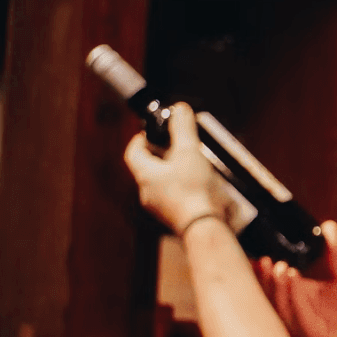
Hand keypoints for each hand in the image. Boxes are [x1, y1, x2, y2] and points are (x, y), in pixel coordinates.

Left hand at [122, 103, 230, 234]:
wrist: (204, 226)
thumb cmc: (192, 190)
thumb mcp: (189, 152)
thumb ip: (183, 129)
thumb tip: (179, 109)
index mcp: (145, 174)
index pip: (133, 152)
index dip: (140, 139)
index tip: (151, 132)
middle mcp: (147, 192)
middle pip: (148, 168)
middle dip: (162, 155)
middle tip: (178, 147)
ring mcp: (160, 208)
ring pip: (162, 184)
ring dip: (174, 174)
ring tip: (194, 166)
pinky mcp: (175, 218)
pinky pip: (175, 199)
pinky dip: (185, 190)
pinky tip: (202, 188)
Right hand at [253, 219, 336, 336]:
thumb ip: (336, 252)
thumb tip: (328, 225)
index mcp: (303, 295)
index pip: (276, 283)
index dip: (263, 272)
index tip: (255, 255)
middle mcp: (300, 309)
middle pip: (272, 295)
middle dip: (264, 278)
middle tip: (263, 259)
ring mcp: (305, 322)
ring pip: (281, 306)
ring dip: (277, 286)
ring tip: (279, 266)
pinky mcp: (315, 333)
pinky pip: (299, 316)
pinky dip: (294, 297)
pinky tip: (295, 280)